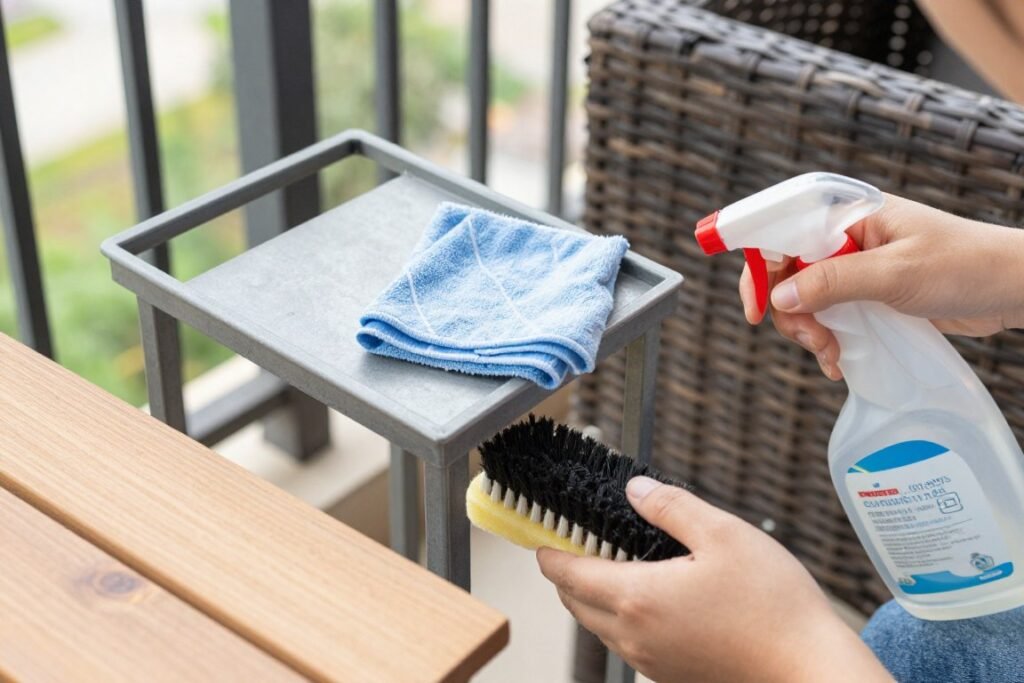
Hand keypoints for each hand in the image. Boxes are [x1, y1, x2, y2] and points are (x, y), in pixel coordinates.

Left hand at [537, 478, 892, 682]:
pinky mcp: (671, 674)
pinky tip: (653, 593)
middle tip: (579, 538)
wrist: (809, 671)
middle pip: (574, 602)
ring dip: (593, 595)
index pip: (567, 574)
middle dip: (567, 571)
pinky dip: (622, 616)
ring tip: (616, 560)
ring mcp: (651, 660)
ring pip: (599, 625)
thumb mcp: (723, 534)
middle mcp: (634, 636)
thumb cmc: (773, 606)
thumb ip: (670, 507)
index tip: (540, 531)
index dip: (548, 550)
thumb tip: (634, 491)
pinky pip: (628, 641)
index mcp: (636, 598)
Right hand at [739, 194, 1023, 379]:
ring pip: (804, 300)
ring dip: (810, 332)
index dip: (760, 265)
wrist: (1011, 289)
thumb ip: (834, 282)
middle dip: (792, 312)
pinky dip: (827, 341)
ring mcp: (855, 268)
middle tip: (813, 340)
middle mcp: (845, 238)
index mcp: (847, 214)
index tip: (756, 308)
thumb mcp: (895, 273)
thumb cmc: (963, 266)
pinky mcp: (867, 295)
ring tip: (833, 354)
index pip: (782, 229)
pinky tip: (840, 361)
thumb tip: (780, 297)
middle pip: (787, 273)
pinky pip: (829, 317)